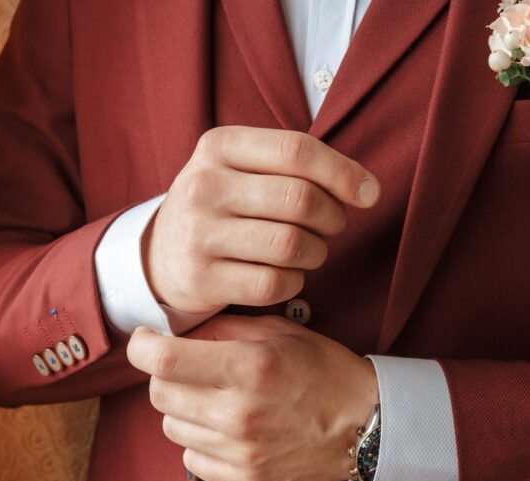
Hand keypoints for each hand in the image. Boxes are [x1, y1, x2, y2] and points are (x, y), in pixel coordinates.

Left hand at [126, 315, 379, 480]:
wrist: (367, 425)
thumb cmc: (323, 370)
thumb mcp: (278, 332)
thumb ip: (223, 328)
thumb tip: (176, 332)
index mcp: (248, 367)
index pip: (163, 360)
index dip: (142, 346)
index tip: (146, 341)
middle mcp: (240, 413)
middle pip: (160, 394)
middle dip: (167, 376)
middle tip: (191, 370)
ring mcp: (242, 452)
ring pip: (171, 427)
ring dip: (184, 411)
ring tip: (217, 402)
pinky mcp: (246, 480)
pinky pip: (192, 459)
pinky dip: (201, 443)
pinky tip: (227, 431)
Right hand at [144, 126, 380, 313]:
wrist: (159, 254)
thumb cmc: (222, 206)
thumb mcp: (243, 168)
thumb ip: (298, 167)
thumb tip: (368, 189)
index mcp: (218, 146)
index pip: (296, 150)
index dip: (343, 173)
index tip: (370, 194)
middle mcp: (203, 186)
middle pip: (299, 199)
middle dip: (332, 217)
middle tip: (332, 227)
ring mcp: (198, 234)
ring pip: (291, 245)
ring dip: (317, 252)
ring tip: (310, 251)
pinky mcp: (201, 279)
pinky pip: (274, 284)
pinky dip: (294, 282)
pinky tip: (288, 275)